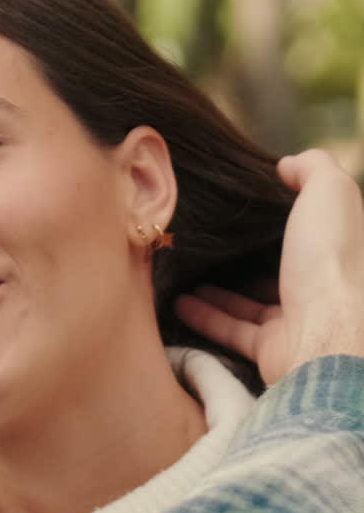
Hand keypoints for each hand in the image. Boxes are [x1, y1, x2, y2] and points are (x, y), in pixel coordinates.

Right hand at [174, 149, 363, 383]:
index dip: (282, 213)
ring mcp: (294, 319)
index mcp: (333, 246)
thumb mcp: (327, 192)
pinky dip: (205, 318)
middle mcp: (316, 283)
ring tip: (185, 273)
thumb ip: (312, 168)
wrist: (325, 332)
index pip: (309, 227)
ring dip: (218, 290)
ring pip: (252, 303)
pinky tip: (179, 303)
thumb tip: (288, 164)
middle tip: (209, 242)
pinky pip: (233, 331)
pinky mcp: (271, 348)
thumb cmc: (328, 260)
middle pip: (278, 267)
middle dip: (246, 257)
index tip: (246, 202)